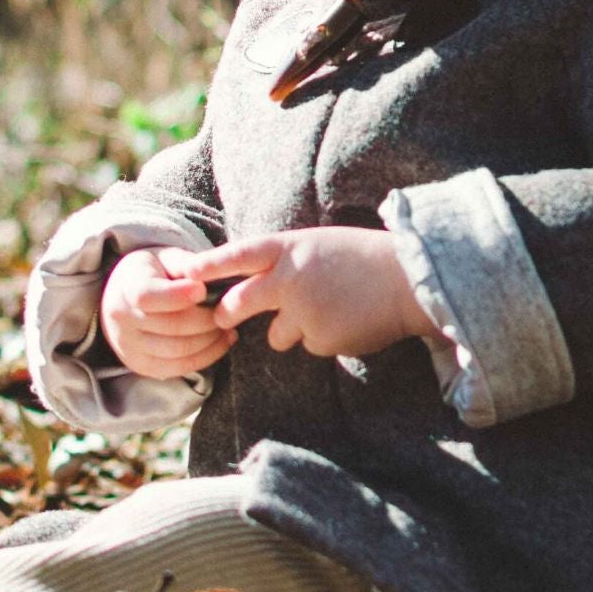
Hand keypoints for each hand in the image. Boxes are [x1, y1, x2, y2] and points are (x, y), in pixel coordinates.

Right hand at [99, 248, 235, 379]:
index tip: (202, 290)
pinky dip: (206, 357)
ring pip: (178, 351)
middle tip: (230, 310)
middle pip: (171, 326)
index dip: (177, 296)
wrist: (123, 299)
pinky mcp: (142, 366)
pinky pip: (178, 368)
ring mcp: (129, 347)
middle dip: (206, 320)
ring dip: (210, 340)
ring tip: (228, 326)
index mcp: (127, 287)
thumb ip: (186, 263)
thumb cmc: (153, 273)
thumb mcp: (165, 258)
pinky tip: (221, 341)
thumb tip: (210, 271)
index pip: (148, 297)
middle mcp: (123, 320)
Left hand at [167, 227, 435, 359]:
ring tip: (328, 311)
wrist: (408, 280)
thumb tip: (257, 284)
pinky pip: (309, 346)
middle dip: (227, 314)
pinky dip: (323, 340)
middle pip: (237, 302)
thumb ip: (285, 262)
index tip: (184, 272)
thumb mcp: (318, 245)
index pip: (237, 256)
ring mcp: (302, 311)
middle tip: (224, 318)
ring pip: (276, 335)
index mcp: (288, 248)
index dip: (208, 265)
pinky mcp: (319, 340)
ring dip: (292, 331)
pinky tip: (347, 322)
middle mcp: (288, 279)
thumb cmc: (363, 258)